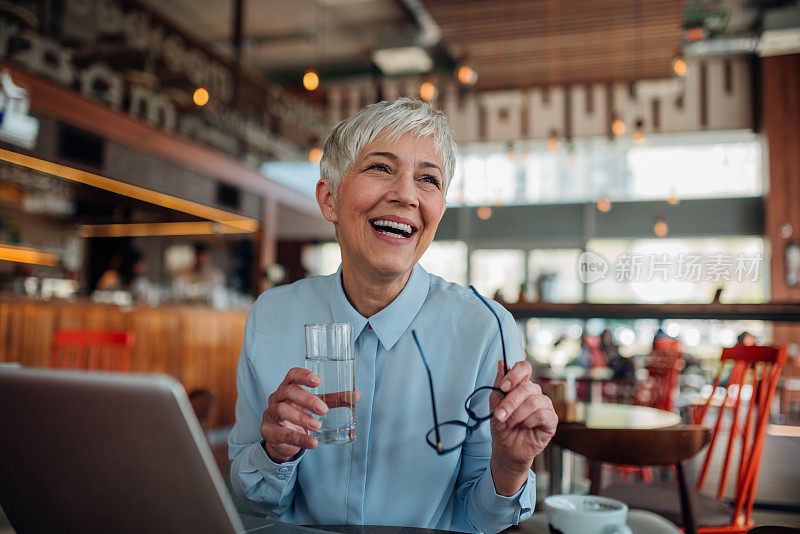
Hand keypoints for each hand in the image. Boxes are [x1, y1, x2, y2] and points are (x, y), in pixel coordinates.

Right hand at [261, 367, 359, 462]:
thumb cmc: (297, 414)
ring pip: (282, 411)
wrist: (281, 440)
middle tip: (323, 409)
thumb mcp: (314, 405)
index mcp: (287, 387)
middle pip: (288, 392)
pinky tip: (312, 442)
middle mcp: (276, 398)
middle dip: (306, 399)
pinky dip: (299, 439)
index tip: (317, 381)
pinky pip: (283, 434)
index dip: (303, 375)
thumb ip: (333, 400)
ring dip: (301, 418)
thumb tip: (356, 395)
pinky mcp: (269, 432)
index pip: (291, 375)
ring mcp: (270, 414)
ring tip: (317, 426)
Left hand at [489, 360, 557, 493]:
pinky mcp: (551, 420)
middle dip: (510, 402)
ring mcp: (545, 406)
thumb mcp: (495, 403)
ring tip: (508, 424)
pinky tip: (524, 427)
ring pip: (534, 402)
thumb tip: (501, 363)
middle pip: (527, 387)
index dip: (515, 374)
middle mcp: (535, 393)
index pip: (524, 367)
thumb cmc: (502, 425)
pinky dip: (529, 422)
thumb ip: (499, 384)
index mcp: (522, 385)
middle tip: (499, 415)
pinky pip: (542, 415)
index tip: (503, 387)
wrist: (506, 448)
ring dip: (517, 415)